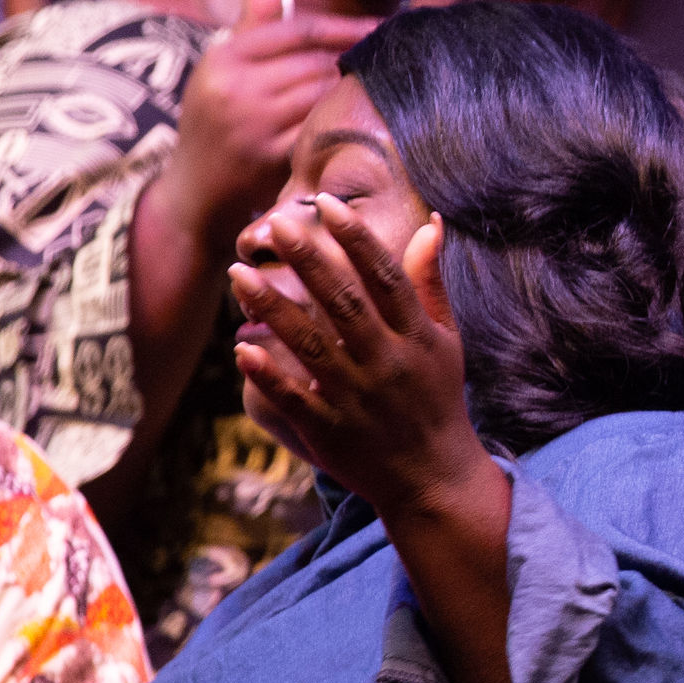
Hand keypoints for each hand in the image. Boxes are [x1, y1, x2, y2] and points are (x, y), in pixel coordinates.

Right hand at [163, 0, 377, 251]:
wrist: (196, 185)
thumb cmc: (219, 113)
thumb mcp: (225, 63)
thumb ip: (254, 17)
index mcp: (224, 57)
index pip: (299, 30)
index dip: (346, 26)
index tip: (384, 25)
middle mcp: (236, 87)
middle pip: (318, 61)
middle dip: (357, 58)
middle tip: (396, 54)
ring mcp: (254, 123)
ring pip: (324, 93)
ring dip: (356, 89)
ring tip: (387, 82)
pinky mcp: (272, 155)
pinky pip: (323, 128)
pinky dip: (345, 119)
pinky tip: (367, 116)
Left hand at [225, 193, 487, 516]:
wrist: (434, 476)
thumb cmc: (437, 398)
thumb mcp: (446, 340)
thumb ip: (431, 282)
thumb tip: (431, 223)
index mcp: (419, 338)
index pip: (387, 278)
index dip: (357, 239)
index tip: (327, 205)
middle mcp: (391, 364)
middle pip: (346, 305)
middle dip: (310, 262)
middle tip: (276, 226)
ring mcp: (359, 399)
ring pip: (311, 347)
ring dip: (273, 309)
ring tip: (237, 274)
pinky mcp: (332, 431)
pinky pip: (295, 398)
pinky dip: (269, 375)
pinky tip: (242, 348)